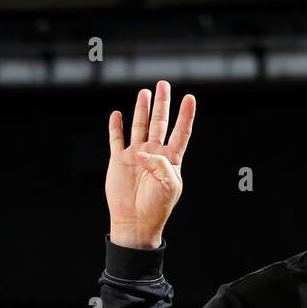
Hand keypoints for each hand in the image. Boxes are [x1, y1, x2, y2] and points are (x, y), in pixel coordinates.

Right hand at [106, 80, 195, 248]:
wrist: (135, 223)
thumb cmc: (156, 207)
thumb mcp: (168, 186)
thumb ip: (160, 165)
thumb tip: (142, 150)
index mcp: (171, 160)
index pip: (180, 132)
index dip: (185, 116)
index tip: (190, 98)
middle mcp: (154, 154)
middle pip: (159, 123)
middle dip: (162, 104)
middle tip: (163, 84)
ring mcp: (136, 156)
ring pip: (139, 126)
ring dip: (141, 110)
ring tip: (144, 93)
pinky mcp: (119, 161)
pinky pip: (117, 139)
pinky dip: (117, 127)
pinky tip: (118, 115)